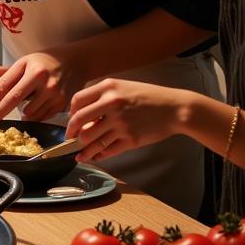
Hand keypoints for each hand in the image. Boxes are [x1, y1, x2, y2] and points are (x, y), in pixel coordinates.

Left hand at [0, 51, 76, 125]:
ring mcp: (53, 92)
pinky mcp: (62, 103)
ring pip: (28, 113)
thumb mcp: (24, 62)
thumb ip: (5, 71)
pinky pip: (41, 117)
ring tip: (25, 104)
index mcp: (28, 67)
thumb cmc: (45, 62)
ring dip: (22, 114)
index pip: (4, 86)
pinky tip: (36, 107)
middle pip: (14, 100)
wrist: (76, 62)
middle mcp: (40, 79)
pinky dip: (35, 116)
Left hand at [67, 79, 185, 161]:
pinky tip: (94, 157)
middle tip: (69, 139)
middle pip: (79, 122)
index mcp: (107, 88)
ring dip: (82, 149)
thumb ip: (101, 96)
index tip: (70, 121)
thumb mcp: (122, 87)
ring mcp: (121, 123)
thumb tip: (82, 114)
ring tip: (78, 154)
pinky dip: (98, 155)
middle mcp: (111, 104)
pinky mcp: (131, 140)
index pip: (77, 101)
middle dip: (71, 133)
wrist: (175, 109)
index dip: (70, 113)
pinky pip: (107, 150)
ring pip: (91, 140)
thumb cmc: (147, 96)